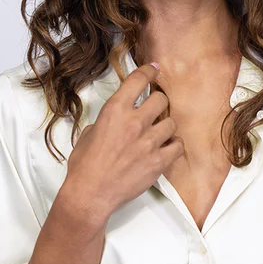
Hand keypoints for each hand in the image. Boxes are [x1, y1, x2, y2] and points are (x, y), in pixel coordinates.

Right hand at [63, 63, 183, 220]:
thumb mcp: (89, 134)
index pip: (138, 80)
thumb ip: (107, 122)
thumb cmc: (85, 166)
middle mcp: (134, 122)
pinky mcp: (158, 161)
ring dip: (166, 126)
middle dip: (158, 103)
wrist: (90, 193)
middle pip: (161, 99)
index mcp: (114, 111)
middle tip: (154, 111)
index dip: (149, 71)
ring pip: (171, 122)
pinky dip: (174, 146)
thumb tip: (116, 121)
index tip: (155, 69)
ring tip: (158, 134)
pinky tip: (166, 149)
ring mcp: (148, 142)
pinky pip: (178, 146)